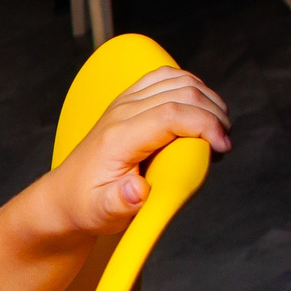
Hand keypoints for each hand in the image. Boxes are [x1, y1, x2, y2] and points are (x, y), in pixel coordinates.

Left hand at [47, 67, 230, 233]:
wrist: (66, 195)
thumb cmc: (88, 205)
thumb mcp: (102, 213)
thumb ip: (120, 202)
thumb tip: (137, 191)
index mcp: (119, 137)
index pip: (171, 113)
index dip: (205, 124)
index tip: (222, 148)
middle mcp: (122, 112)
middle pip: (181, 92)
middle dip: (214, 114)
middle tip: (223, 145)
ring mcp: (126, 102)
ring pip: (178, 79)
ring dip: (207, 99)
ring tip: (218, 131)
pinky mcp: (130, 100)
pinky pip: (166, 78)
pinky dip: (192, 88)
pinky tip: (202, 111)